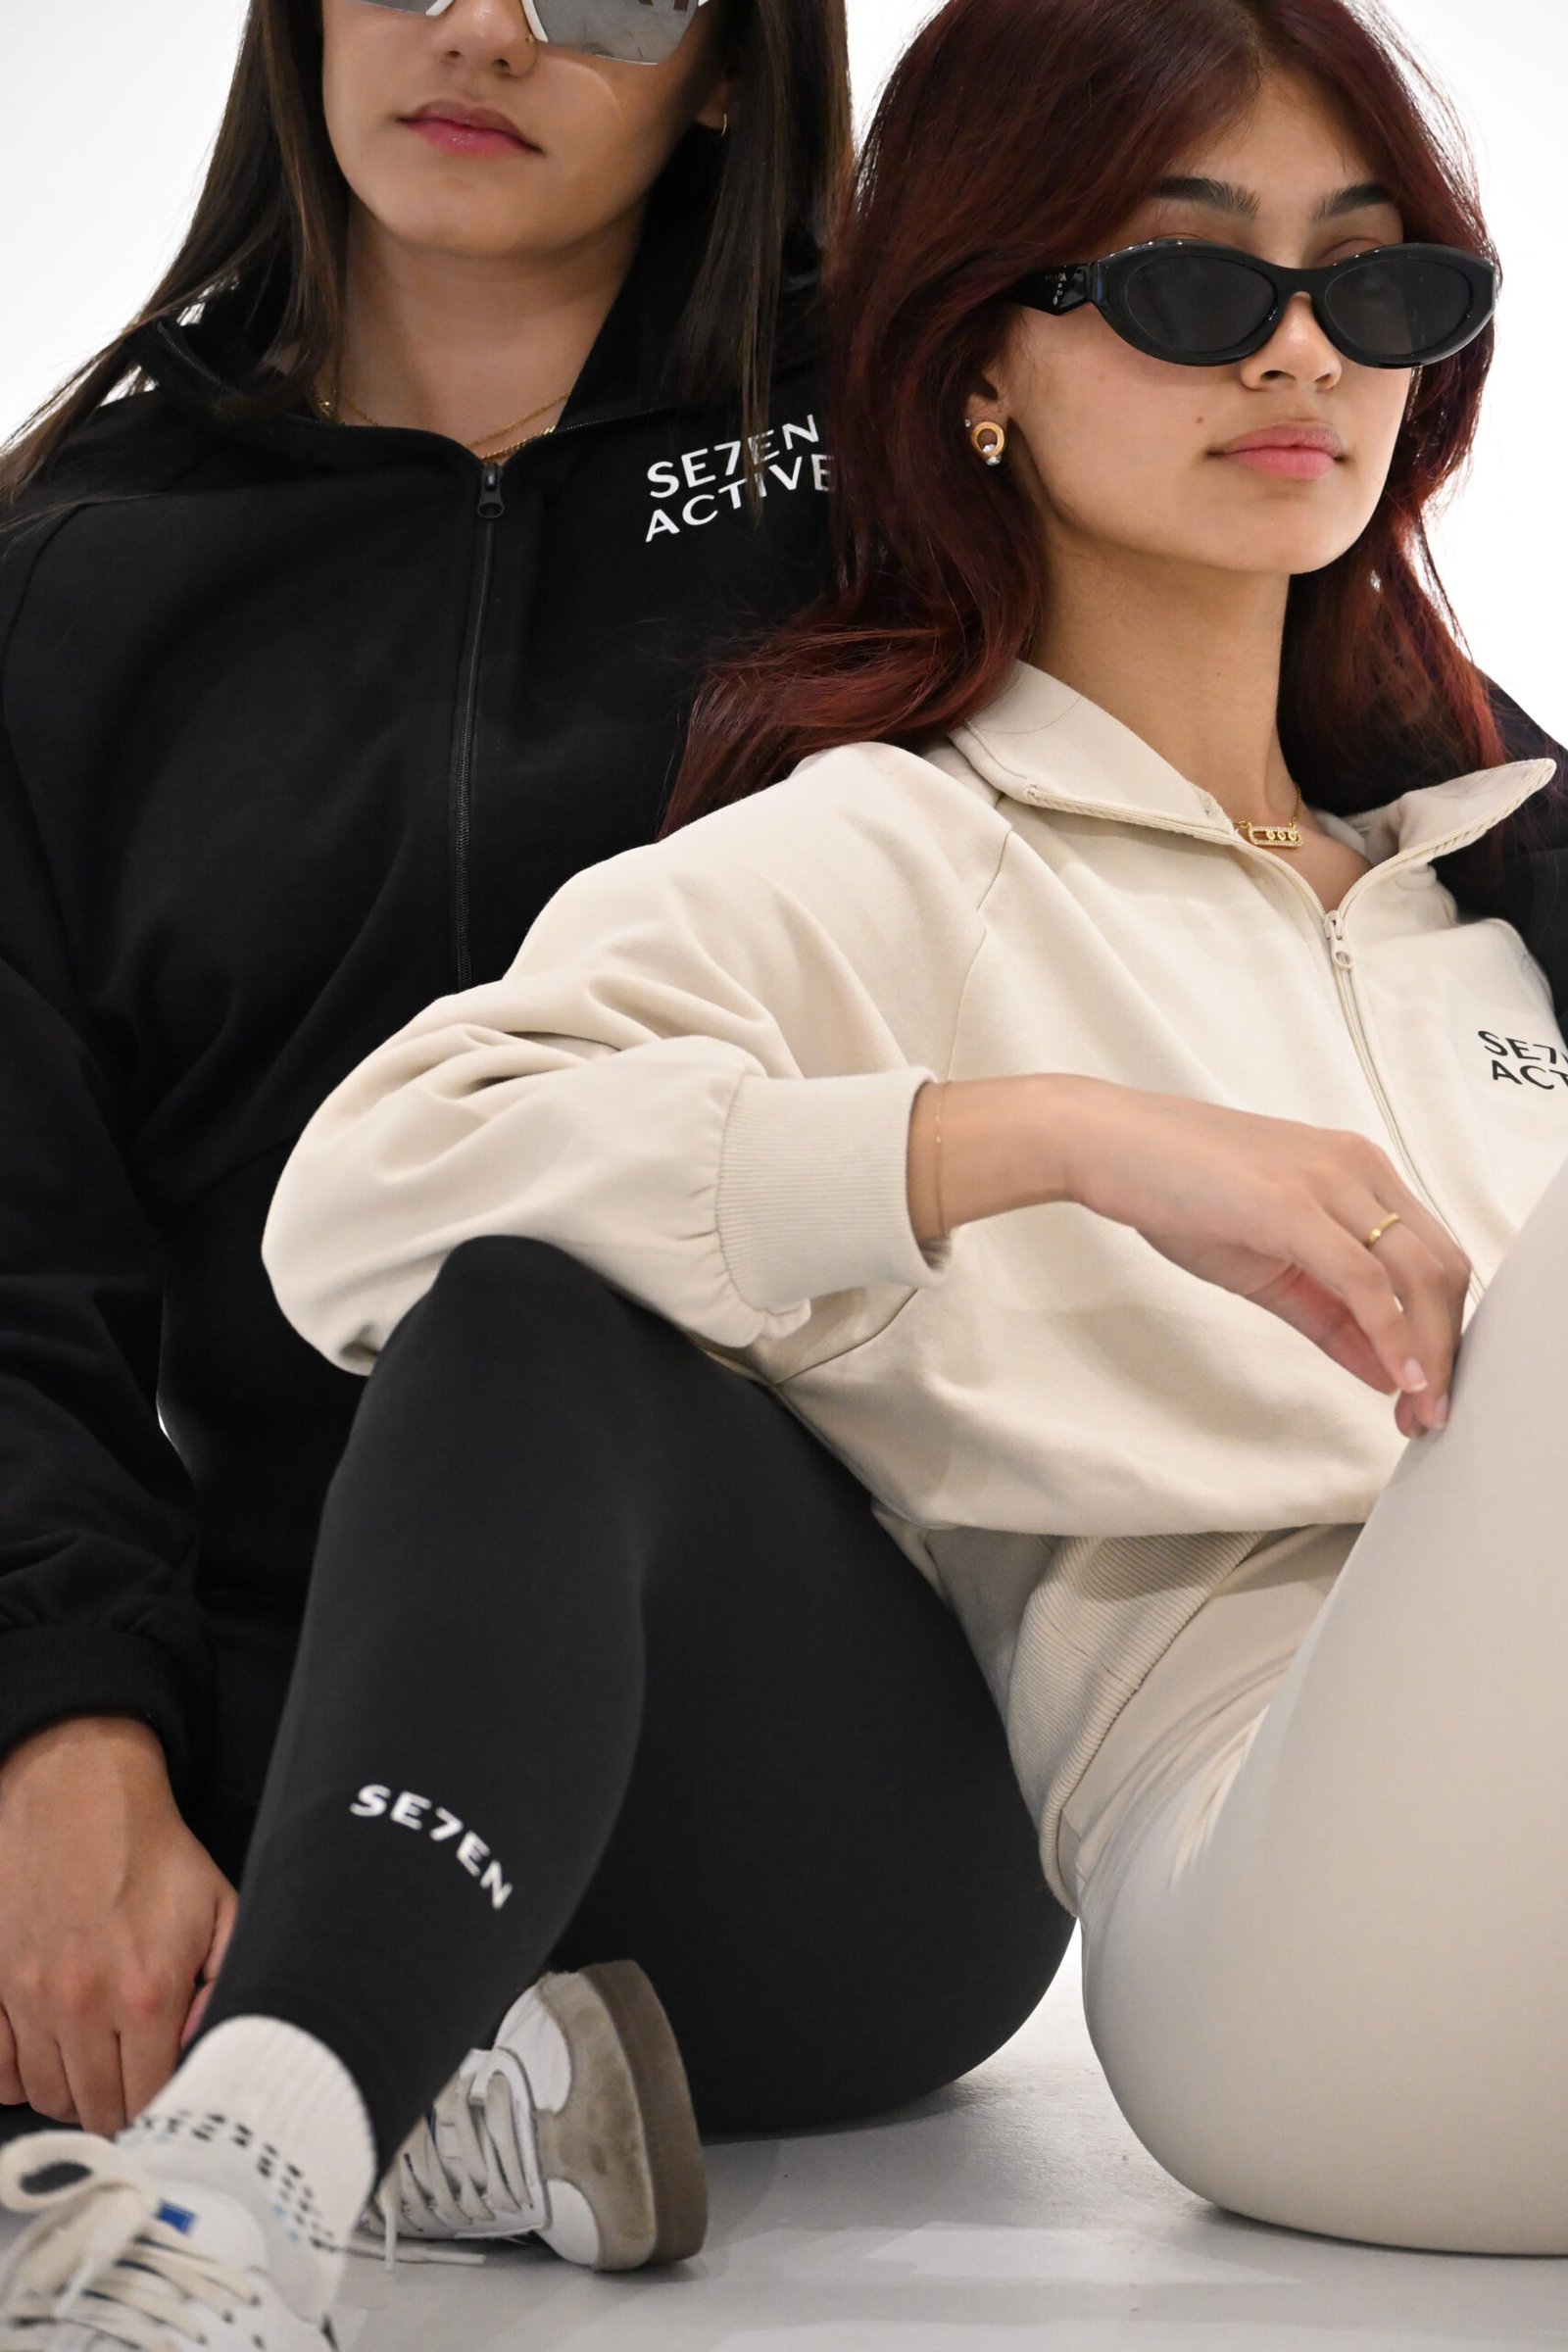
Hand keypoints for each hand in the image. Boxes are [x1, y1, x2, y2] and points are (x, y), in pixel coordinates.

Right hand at [0, 1716, 237, 2136]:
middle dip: (120, 2109)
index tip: (168, 2097)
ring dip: (72, 2095)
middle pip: (96, 2111)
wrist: (77, 1797)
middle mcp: (82, 2005)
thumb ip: (223, 1985)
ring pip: (46, 2097)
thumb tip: (206, 2050)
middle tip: (132, 2087)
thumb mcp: (218, 1907)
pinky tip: (45, 2056)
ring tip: (95, 2069)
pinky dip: (18, 2077)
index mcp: (147, 1992)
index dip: (163, 2107)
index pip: (150, 2100)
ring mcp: (29, 1999)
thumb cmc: (154, 1855)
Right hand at [1063, 1084, 1468, 1436]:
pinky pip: (1365, 1281)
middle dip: (1446, 1349)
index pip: (1433, 1255)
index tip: (1429, 1389)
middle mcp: (1358, 1168)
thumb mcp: (1266, 1262)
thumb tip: (1382, 1367)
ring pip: (1419, 1275)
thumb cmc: (1175, 1189)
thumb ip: (1330, 1313)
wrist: (1107, 1145)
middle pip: (1443, 1267)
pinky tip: (1395, 1376)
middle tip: (1431, 1413)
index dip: (1441, 1329)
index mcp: (1357, 1172)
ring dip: (1428, 1352)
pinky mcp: (1293, 1205)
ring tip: (1418, 1407)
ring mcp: (1329, 1182)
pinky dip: (1390, 1336)